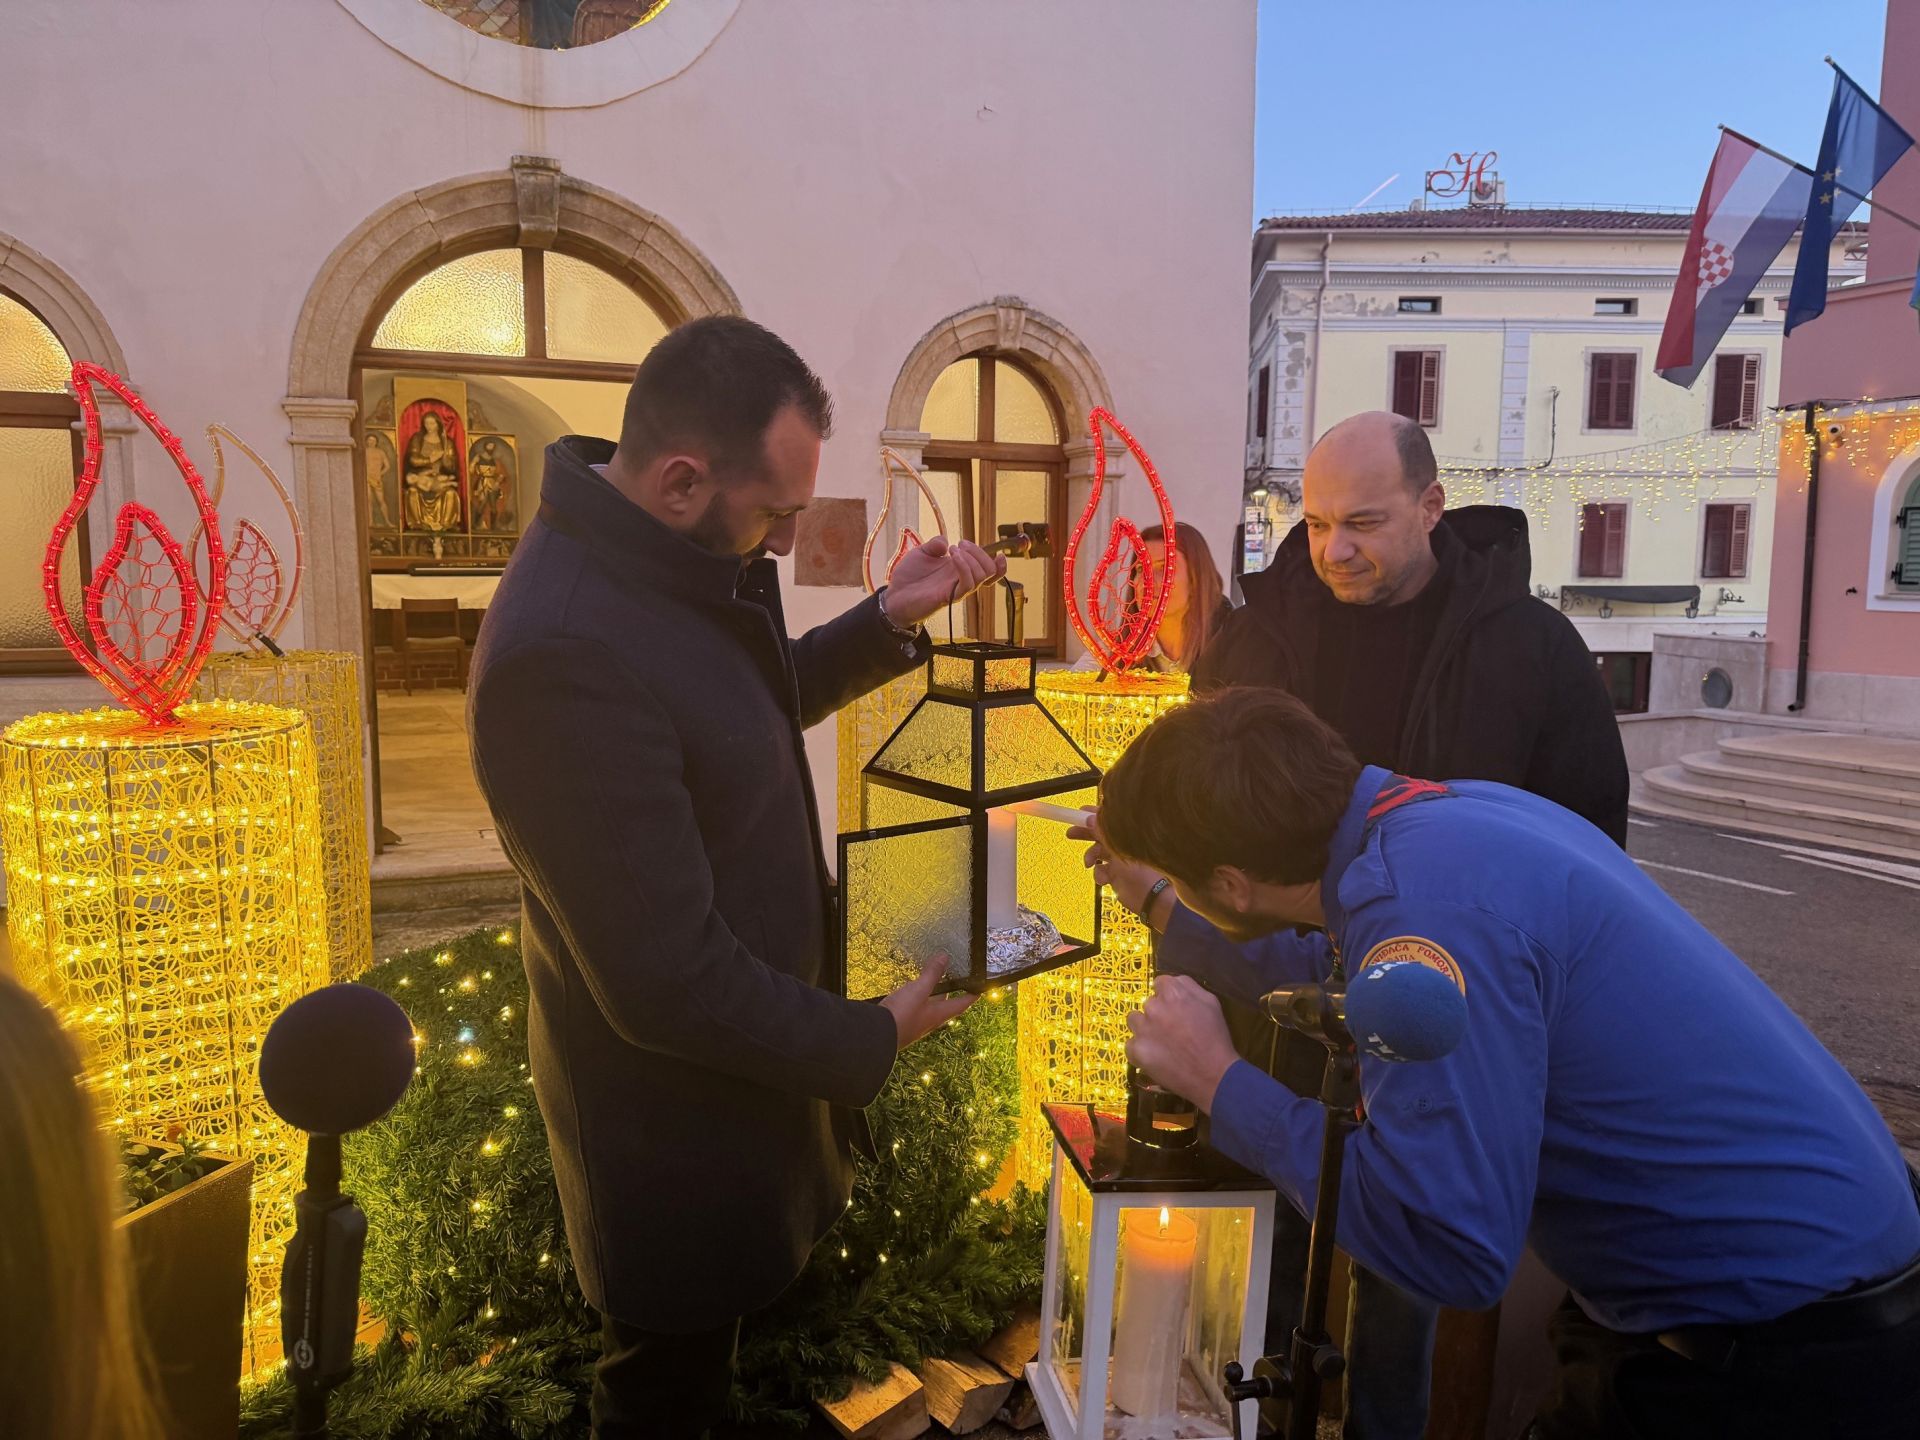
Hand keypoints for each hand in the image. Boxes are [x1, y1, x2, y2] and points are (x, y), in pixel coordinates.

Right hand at [880, 956, 976, 1049]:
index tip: (980, 988)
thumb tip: (945, 957)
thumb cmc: (902, 1015)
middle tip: (955, 980)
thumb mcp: (919, 990)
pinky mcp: (901, 1022)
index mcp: (939, 1014)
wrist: (875, 1036)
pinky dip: (915, 997)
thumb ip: (932, 974)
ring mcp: (915, 1023)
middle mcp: (929, 1020)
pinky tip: (908, 992)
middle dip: (950, 993)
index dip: (972, 995)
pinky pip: (913, 1008)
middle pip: (944, 1005)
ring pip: (928, 1006)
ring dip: (931, 994)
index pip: (962, 1003)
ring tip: (931, 981)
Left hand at [883, 537, 1006, 627]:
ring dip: (972, 558)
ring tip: (953, 550)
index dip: (998, 562)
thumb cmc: (908, 577)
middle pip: (990, 571)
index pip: (988, 569)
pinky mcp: (949, 597)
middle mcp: (961, 580)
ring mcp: (956, 589)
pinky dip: (964, 566)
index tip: (996, 551)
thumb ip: (935, 544)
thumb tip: (947, 541)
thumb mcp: (921, 552)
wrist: (894, 595)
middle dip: (981, 553)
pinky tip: (951, 556)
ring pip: (982, 576)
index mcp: (959, 570)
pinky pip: (967, 584)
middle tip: (960, 544)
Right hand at [1068, 809, 1173, 929]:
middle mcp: (1123, 845)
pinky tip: (1104, 879)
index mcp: (1128, 835)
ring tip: (1088, 863)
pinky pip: (1100, 870)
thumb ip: (1102, 833)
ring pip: (1097, 853)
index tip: (1079, 812)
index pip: (1108, 820)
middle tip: (1070, 833)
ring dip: (1090, 857)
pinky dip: (1099, 874)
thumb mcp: (1119, 849)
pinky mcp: (1115, 875)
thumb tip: (1088, 817)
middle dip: (1085, 834)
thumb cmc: (1140, 870)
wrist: (1150, 898)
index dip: (1093, 815)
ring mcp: (1118, 860)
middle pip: (1099, 835)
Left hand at [1125, 976, 1237, 1113]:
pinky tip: (1155, 1056)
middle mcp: (1154, 1007)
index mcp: (1173, 993)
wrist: (1213, 1075)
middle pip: (1149, 1003)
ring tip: (1160, 1042)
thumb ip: (1189, 986)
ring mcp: (1143, 1029)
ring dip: (1144, 1028)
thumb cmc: (1216, 1038)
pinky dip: (1140, 1050)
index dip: (1168, 996)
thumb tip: (1174, 981)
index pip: (1160, 983)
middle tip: (1172, 1029)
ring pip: (1134, 1020)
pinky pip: (1130, 1044)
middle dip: (1158, 1013)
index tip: (1175, 1008)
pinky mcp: (1136, 1050)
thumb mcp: (1211, 1002)